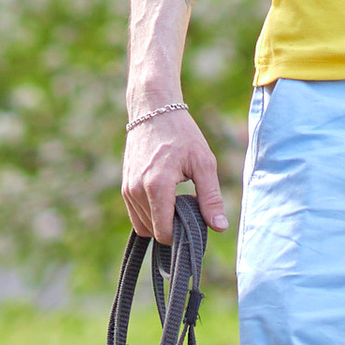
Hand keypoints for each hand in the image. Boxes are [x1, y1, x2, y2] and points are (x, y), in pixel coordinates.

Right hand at [121, 101, 226, 238]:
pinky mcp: (124, 187)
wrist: (154, 110)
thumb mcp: (204, 163)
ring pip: (144, 226)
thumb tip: (220, 227)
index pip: (164, 233)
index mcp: (157, 186)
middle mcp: (136, 190)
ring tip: (177, 198)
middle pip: (154, 232)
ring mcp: (127, 190)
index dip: (181, 234)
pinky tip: (166, 197)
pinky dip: (151, 214)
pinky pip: (137, 215)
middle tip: (188, 204)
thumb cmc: (182, 134)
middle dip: (172, 227)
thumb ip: (211, 198)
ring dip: (161, 221)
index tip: (195, 217)